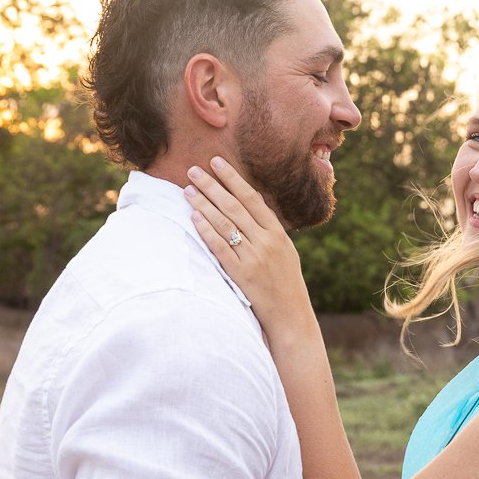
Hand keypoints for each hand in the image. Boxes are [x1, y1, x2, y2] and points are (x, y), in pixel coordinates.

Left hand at [185, 158, 311, 330]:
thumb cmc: (285, 282)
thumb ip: (267, 227)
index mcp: (278, 233)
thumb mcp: (284, 250)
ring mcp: (254, 258)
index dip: (232, 179)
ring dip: (204, 204)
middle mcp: (266, 241)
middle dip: (212, 186)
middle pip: (234, 206)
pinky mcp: (241, 275)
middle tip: (193, 170)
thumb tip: (251, 200)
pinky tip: (193, 217)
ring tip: (187, 190)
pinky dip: (206, 230)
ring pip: (224, 223)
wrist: (290, 316)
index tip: (216, 162)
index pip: (251, 198)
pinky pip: (220, 247)